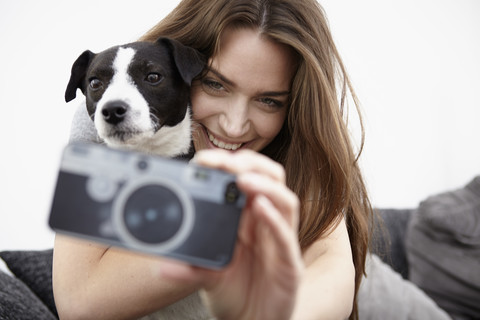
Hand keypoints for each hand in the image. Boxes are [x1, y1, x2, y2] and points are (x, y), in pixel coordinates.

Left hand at [157, 149, 303, 319]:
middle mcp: (268, 223)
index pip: (247, 179)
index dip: (229, 165)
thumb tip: (163, 265)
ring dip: (264, 185)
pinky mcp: (291, 263)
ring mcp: (281, 241)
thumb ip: (190, 267)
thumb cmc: (236, 293)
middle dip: (250, 165)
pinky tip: (260, 207)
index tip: (204, 160)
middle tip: (225, 163)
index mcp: (249, 219)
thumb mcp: (208, 276)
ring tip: (242, 179)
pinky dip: (274, 219)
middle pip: (271, 179)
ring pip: (284, 200)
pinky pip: (286, 235)